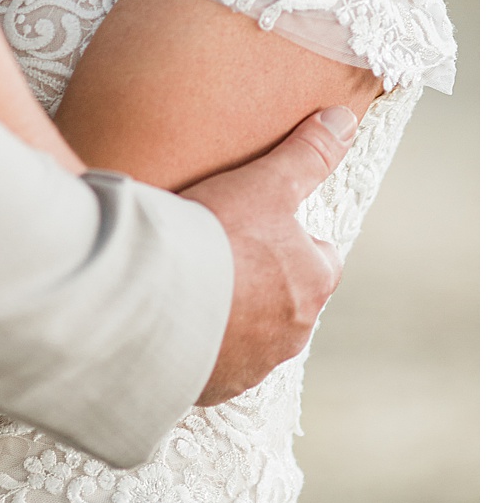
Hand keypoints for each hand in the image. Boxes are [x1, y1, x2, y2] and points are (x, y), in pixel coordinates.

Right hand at [183, 100, 362, 404]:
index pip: (320, 259)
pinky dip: (201, 344)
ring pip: (253, 332)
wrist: (158, 296)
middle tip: (218, 252)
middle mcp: (294, 329)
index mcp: (312, 282)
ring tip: (190, 284)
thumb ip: (306, 155)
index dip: (291, 240)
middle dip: (261, 281)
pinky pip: (215, 362)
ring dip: (231, 313)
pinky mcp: (217, 382)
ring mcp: (256, 361)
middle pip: (287, 299)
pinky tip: (173, 319)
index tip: (257, 226)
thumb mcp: (264, 184)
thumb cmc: (218, 236)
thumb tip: (344, 119)